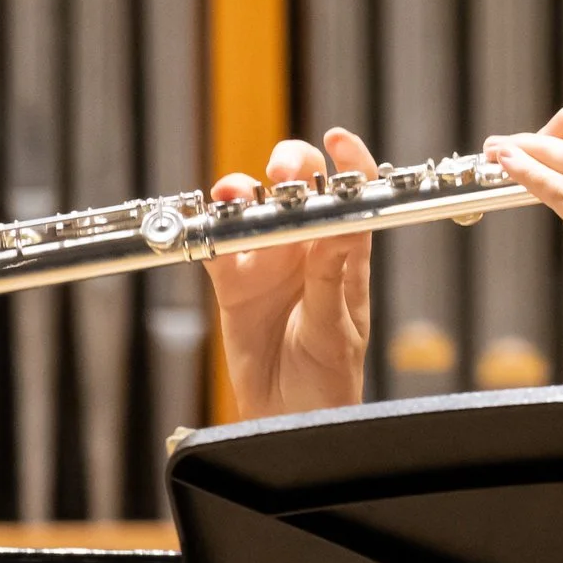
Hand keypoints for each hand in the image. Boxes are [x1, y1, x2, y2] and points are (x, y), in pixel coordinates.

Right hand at [204, 128, 378, 417]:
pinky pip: (217, 245)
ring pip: (253, 206)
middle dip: (291, 165)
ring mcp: (268, 262)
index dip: (349, 160)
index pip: (353, 195)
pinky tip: (208, 224)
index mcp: (345, 255)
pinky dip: (208, 229)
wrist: (291, 423)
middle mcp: (307, 249)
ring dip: (244, 191)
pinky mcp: (232, 282)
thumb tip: (340, 226)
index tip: (338, 139)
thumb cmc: (328, 381)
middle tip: (283, 171)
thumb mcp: (335, 330)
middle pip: (300, 186)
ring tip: (240, 197)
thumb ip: (331, 278)